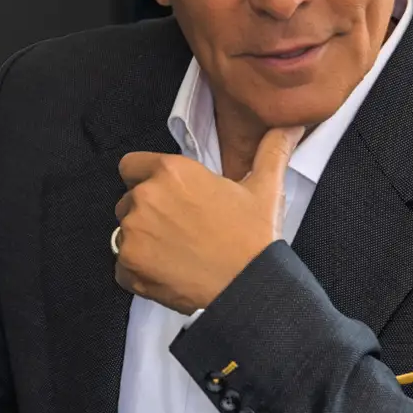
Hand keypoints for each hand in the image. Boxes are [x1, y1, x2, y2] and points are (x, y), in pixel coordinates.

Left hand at [114, 126, 301, 313]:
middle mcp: (145, 197)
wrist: (248, 288)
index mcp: (171, 171)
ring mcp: (133, 233)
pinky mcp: (128, 265)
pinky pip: (121, 265)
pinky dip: (139, 270)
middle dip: (147, 212)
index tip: (166, 196)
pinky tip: (169, 272)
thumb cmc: (254, 239)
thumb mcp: (265, 187)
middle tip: (180, 229)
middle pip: (127, 200)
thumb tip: (290, 125)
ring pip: (125, 232)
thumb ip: (270, 150)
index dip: (147, 179)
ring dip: (143, 241)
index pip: (131, 166)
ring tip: (178, 251)